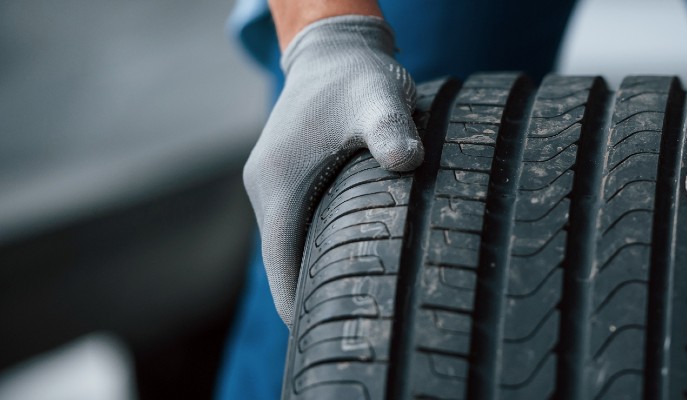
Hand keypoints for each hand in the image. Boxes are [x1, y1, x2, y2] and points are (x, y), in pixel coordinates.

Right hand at [243, 15, 419, 324]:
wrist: (334, 49)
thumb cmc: (356, 77)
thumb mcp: (378, 98)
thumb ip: (391, 130)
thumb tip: (407, 161)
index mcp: (278, 185)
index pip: (280, 268)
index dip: (301, 306)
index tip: (331, 331)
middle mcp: (267, 189)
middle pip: (282, 265)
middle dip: (311, 297)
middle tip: (354, 323)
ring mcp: (275, 185)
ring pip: (290, 248)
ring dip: (315, 274)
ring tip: (357, 302)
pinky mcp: (289, 179)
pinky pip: (298, 228)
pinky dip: (318, 249)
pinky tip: (353, 260)